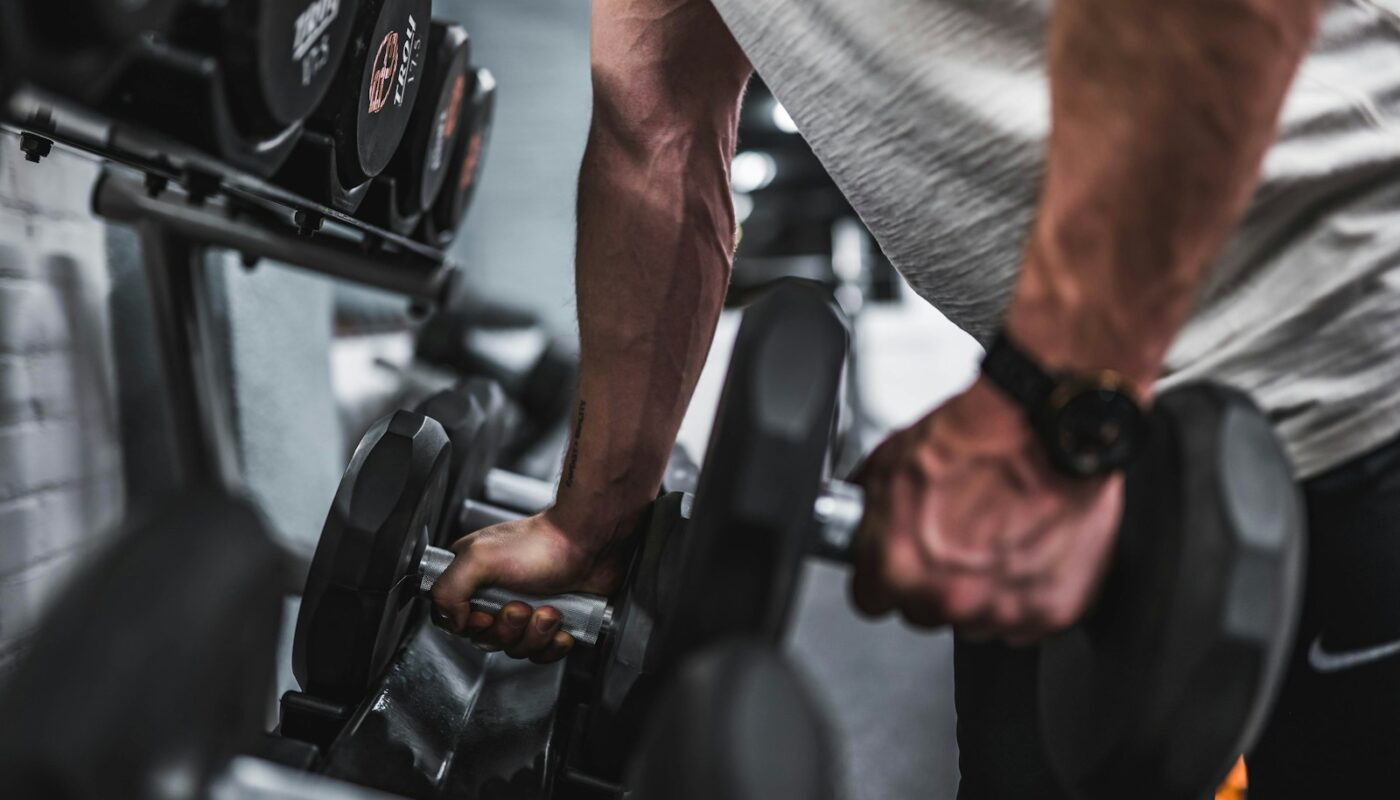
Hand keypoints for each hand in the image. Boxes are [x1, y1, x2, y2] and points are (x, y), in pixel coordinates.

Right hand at [431, 512, 629, 662]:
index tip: (485, 615)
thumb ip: (448, 589)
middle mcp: (495, 595)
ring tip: (548, 609)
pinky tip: (562, 624)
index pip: (452, 619)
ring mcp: (525, 610)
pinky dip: (553, 644)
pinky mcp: (550, 623)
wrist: (589, 543)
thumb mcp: (479, 557)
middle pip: (486, 639)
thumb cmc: (540, 543)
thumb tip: (453, 621)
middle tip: (521, 606)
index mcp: (473, 578)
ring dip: (534, 634)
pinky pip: (542, 653)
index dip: (470, 626)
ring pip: (516, 648)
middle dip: (508, 629)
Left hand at [850, 378, 1121, 642]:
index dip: (883, 576)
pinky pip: (1026, 619)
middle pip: (924, 612)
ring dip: (981, 589)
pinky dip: (1027, 591)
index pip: (870, 600)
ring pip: (976, 619)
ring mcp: (1001, 609)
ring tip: (996, 536)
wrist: (1047, 426)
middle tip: (956, 537)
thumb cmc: (979, 437)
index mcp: (899, 566)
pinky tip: (1027, 546)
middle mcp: (948, 597)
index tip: (896, 562)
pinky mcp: (1050, 610)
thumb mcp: (889, 462)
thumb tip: (859, 524)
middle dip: (933, 581)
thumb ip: (869, 512)